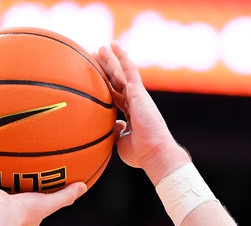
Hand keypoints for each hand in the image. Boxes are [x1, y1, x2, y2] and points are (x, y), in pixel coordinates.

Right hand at [0, 182, 86, 225]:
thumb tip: (84, 186)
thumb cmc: (23, 212)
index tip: (28, 189)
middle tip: (3, 181)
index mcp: (19, 213)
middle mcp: (2, 210)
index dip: (27, 197)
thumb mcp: (48, 203)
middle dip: (2, 192)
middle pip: (1, 199)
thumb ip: (65, 196)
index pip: (25, 204)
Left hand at [96, 42, 190, 184]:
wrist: (154, 152)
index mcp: (132, 113)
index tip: (96, 77)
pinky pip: (129, 70)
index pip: (116, 95)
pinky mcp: (139, 92)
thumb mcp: (122, 143)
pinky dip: (122, 57)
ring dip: (111, 59)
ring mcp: (138, 96)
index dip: (107, 85)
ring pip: (122, 72)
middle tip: (97, 56)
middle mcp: (135, 102)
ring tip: (101, 48)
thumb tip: (112, 126)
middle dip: (107, 69)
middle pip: (118, 81)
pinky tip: (114, 46)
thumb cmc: (141, 154)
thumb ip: (116, 132)